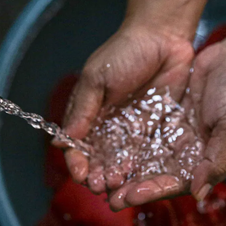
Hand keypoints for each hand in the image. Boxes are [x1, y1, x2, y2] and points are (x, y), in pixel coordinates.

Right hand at [61, 20, 194, 185]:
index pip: (78, 145)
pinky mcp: (155, 130)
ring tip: (118, 187)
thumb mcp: (97, 78)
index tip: (80, 174)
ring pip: (122, 161)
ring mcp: (132, 130)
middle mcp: (109, 126)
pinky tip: (140, 179)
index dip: (77, 161)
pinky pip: (147, 154)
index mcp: (89, 114)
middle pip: (100, 159)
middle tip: (101, 187)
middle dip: (97, 174)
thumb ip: (82, 109)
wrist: (163, 38)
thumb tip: (62, 142)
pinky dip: (141, 168)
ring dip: (118, 176)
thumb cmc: (124, 53)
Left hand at [108, 40, 225, 210]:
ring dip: (128, 169)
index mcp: (209, 162)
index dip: (152, 192)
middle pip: (157, 175)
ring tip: (103, 177)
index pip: (176, 184)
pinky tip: (112, 148)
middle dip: (133, 186)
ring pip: (148, 157)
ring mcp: (179, 135)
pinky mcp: (169, 118)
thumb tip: (197, 193)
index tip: (128, 196)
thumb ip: (216, 161)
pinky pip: (147, 134)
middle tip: (107, 195)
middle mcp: (192, 153)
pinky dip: (131, 143)